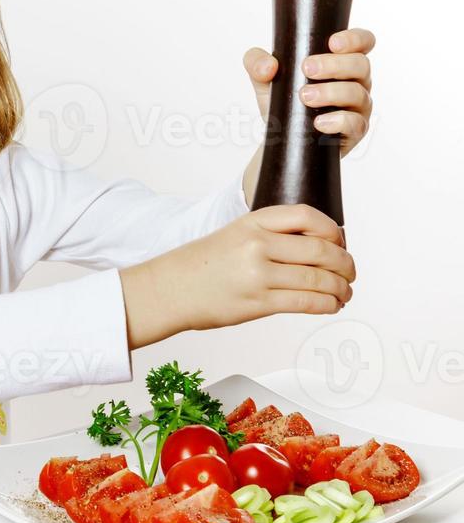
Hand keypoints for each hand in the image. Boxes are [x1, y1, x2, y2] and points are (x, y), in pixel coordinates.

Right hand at [120, 203, 354, 344]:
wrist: (171, 288)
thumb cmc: (205, 263)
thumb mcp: (238, 233)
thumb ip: (274, 235)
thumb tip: (321, 248)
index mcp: (254, 221)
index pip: (309, 217)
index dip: (334, 231)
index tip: (340, 243)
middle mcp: (258, 244)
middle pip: (322, 251)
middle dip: (346, 265)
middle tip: (350, 273)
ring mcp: (259, 274)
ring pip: (319, 280)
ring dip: (341, 288)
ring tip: (344, 293)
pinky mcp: (258, 303)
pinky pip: (306, 302)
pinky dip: (327, 304)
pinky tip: (330, 305)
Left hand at [243, 27, 374, 157]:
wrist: (280, 137)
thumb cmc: (281, 100)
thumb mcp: (263, 79)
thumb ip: (256, 63)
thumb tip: (268, 66)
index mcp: (342, 60)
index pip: (363, 42)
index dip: (355, 39)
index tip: (332, 43)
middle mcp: (356, 81)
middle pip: (360, 65)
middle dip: (334, 65)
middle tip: (307, 69)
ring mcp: (358, 106)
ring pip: (358, 93)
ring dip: (331, 92)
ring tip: (305, 96)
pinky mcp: (354, 131)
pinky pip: (356, 124)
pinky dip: (338, 121)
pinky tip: (319, 122)